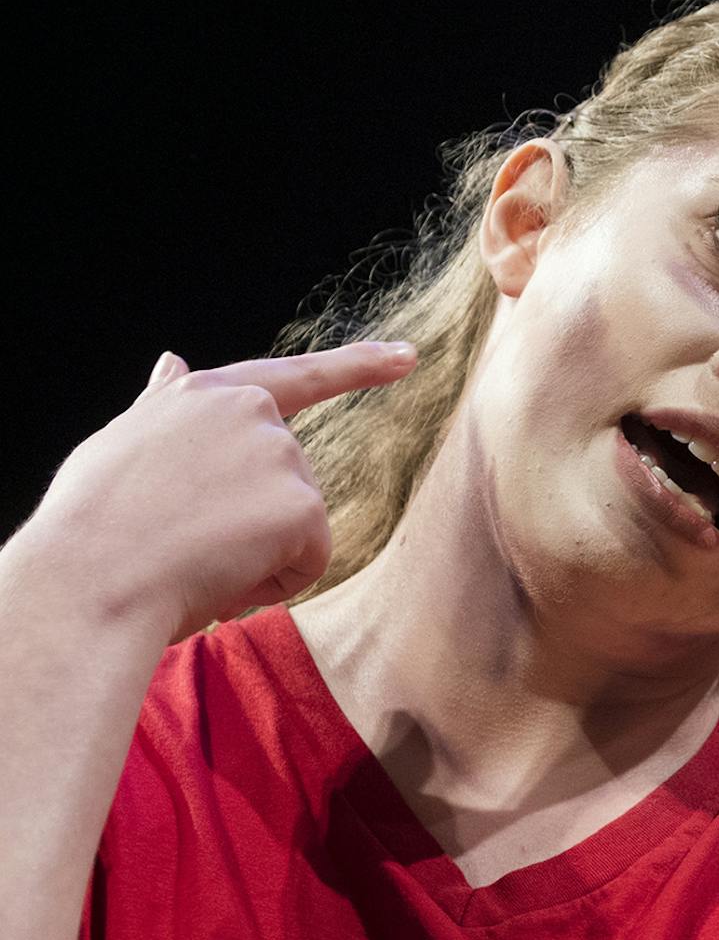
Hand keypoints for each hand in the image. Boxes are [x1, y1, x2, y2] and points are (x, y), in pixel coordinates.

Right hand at [29, 340, 415, 639]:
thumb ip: (165, 409)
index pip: (292, 376)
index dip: (355, 367)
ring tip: (191, 554)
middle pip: (289, 484)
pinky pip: (309, 562)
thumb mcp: (126, 447)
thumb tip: (174, 363)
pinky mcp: (303, 504)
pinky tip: (223, 573)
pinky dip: (273, 582)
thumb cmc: (94, 527)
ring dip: (257, 556)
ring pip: (297, 528)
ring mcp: (280, 453)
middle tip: (183, 538)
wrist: (92, 577)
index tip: (406, 356)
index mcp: (202, 394)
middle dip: (252, 526)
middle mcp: (249, 409)